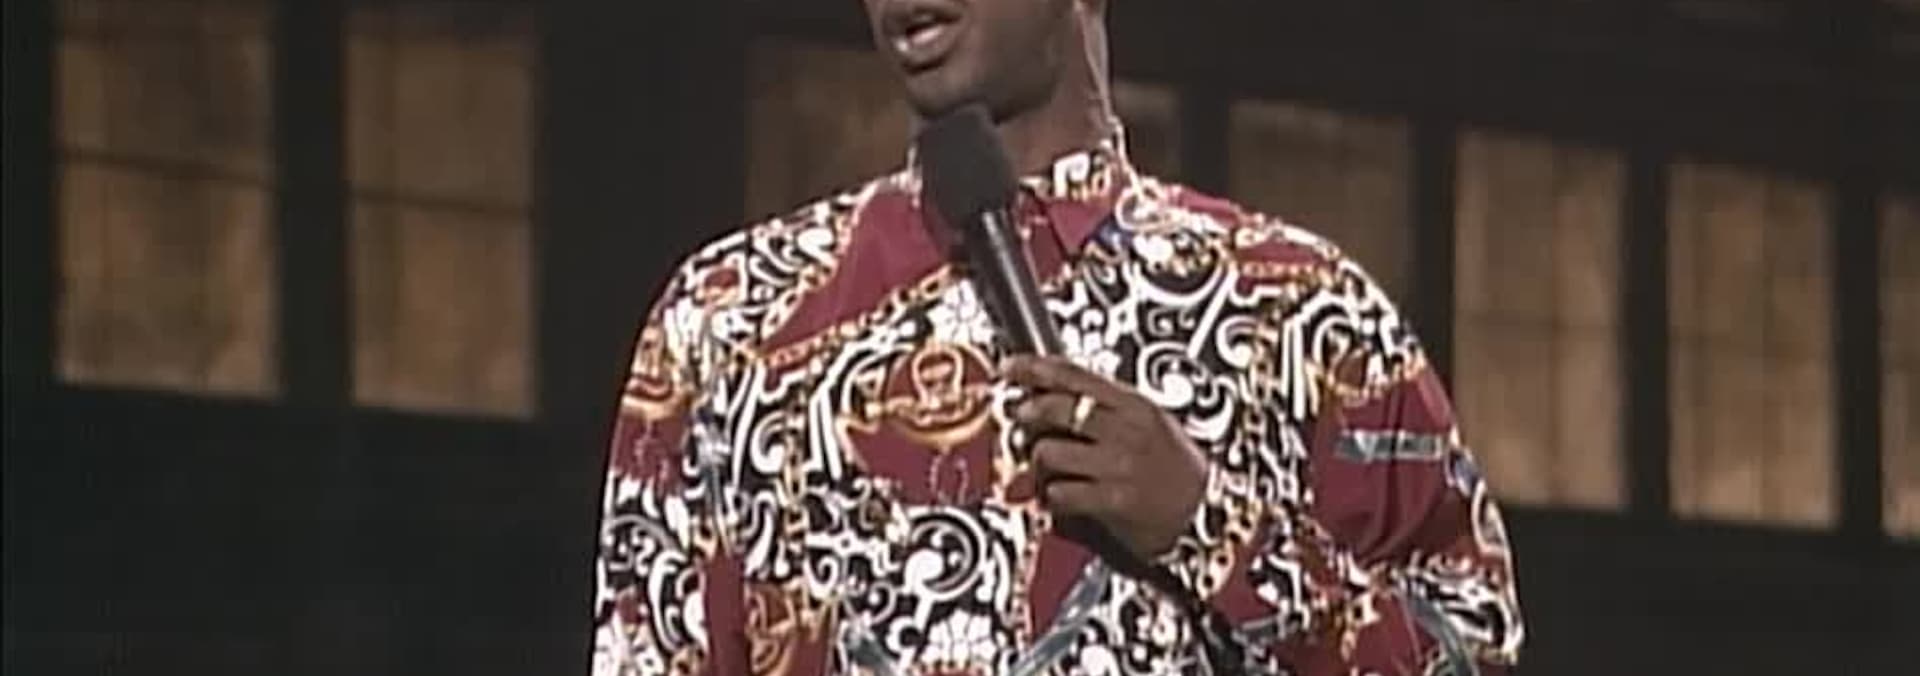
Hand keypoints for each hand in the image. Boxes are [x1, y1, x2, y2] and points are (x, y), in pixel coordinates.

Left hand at [1006, 355, 1206, 559]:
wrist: (1209, 515)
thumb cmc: (1176, 470)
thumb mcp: (1149, 424)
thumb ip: (1103, 409)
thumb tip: (1049, 397)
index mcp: (1135, 405)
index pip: (1075, 374)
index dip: (1034, 368)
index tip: (1010, 368)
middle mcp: (1126, 431)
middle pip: (1055, 408)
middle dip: (1027, 415)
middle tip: (1023, 422)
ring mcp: (1120, 466)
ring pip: (1048, 452)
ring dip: (1038, 463)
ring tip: (1048, 471)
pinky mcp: (1115, 501)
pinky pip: (1060, 493)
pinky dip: (1052, 498)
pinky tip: (1062, 499)